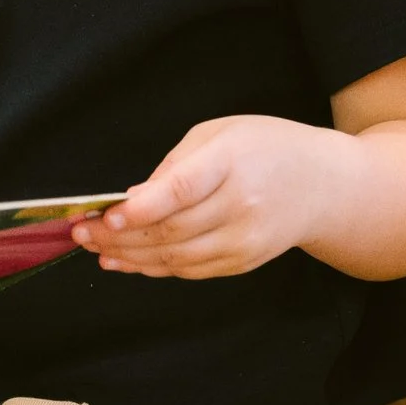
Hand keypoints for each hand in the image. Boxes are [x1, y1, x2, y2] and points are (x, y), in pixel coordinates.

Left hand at [74, 115, 337, 279]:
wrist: (324, 187)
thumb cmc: (268, 148)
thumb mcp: (221, 133)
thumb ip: (176, 165)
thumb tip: (134, 197)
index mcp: (233, 163)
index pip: (184, 190)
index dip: (143, 208)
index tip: (109, 213)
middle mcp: (241, 208)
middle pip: (172, 231)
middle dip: (119, 235)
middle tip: (81, 231)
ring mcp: (244, 242)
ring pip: (177, 258)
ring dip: (130, 256)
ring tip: (94, 248)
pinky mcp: (242, 264)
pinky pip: (190, 271)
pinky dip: (154, 269)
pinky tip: (125, 261)